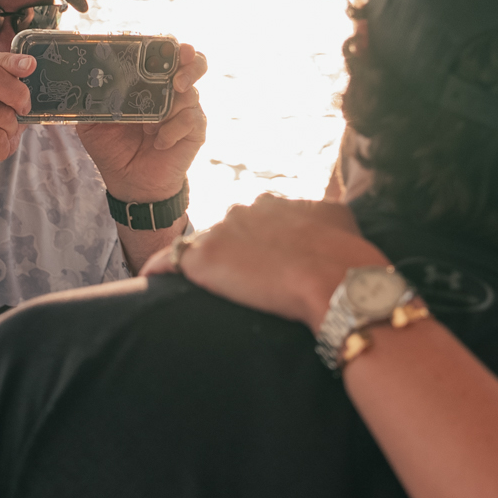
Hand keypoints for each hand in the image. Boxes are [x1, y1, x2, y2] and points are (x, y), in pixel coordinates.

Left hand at [78, 44, 208, 202]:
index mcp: (147, 82)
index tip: (163, 44)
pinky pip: (191, 119)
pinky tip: (159, 141)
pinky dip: (172, 129)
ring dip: (169, 106)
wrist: (130, 182)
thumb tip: (83, 80)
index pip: (163, 53)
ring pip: (191, 92)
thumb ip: (89, 100)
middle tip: (175, 75)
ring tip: (150, 124)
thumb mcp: (92, 122)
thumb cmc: (114, 148)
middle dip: (188, 61)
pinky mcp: (194, 130)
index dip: (167, 45)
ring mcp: (185, 109)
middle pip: (193, 61)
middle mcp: (170, 90)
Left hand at [142, 194, 382, 327]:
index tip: (260, 268)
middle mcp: (243, 210)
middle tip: (241, 287)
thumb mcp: (340, 219)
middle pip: (224, 234)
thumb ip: (323, 211)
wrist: (338, 281)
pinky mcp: (203, 257)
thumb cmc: (346, 258)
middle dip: (229, 257)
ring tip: (203, 294)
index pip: (252, 223)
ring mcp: (221, 231)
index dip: (254, 248)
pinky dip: (160, 270)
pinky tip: (151, 284)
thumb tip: (324, 211)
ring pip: (198, 248)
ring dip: (203, 268)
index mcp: (272, 203)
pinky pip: (168, 261)